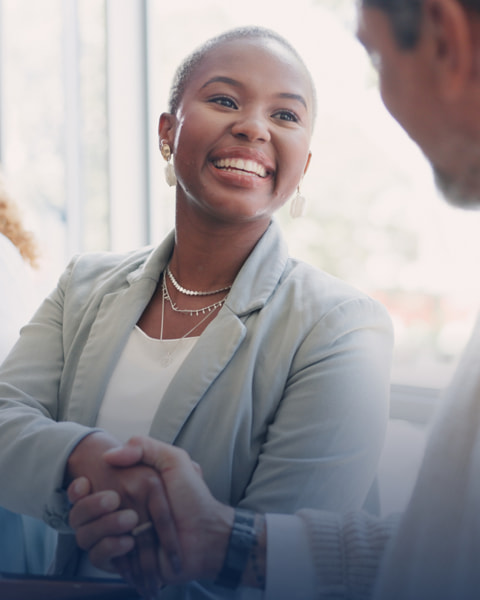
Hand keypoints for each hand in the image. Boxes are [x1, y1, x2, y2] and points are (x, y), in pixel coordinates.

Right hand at [69, 436, 233, 584]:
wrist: (206, 534)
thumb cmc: (192, 497)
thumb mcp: (174, 460)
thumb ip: (144, 447)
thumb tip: (109, 455)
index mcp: (125, 491)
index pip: (86, 491)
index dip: (77, 489)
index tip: (83, 483)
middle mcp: (116, 514)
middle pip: (79, 514)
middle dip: (89, 507)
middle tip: (112, 500)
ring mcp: (117, 538)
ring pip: (84, 535)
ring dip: (102, 526)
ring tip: (130, 522)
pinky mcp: (121, 562)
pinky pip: (97, 557)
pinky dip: (110, 548)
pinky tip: (128, 543)